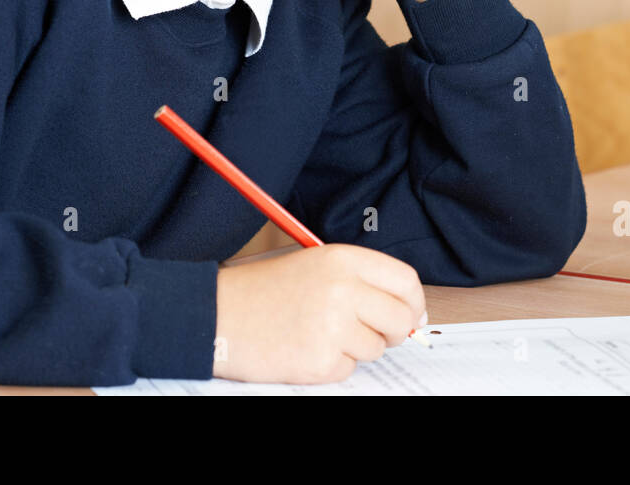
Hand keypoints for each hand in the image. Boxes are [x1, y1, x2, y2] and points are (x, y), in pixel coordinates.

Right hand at [213, 244, 426, 383]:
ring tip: (319, 333)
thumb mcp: (314, 266)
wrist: (216, 314)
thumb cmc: (262, 291)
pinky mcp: (320, 360)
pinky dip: (331, 365)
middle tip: (372, 332)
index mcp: (343, 259)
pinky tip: (304, 348)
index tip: (411, 314)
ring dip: (354, 348)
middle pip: (401, 319)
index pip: (406, 281)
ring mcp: (333, 326)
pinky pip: (348, 369)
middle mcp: (343, 289)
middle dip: (393, 332)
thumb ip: (359, 281)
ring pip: (376, 348)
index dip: (414, 302)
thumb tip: (407, 311)